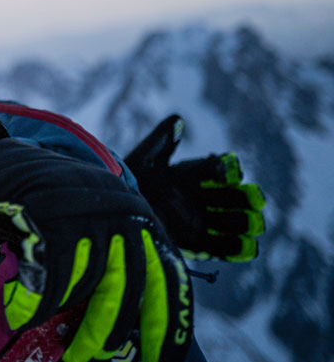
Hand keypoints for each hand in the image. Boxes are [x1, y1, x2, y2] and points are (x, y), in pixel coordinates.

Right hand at [0, 119, 192, 361]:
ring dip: (61, 314)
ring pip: (86, 282)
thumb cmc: (54, 206)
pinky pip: (50, 274)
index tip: (162, 358)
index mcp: (140, 218)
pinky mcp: (51, 214)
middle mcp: (121, 211)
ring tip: (40, 329)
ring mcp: (87, 211)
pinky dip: (33, 301)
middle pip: (126, 286)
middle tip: (91, 357)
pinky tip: (19, 314)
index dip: (167, 323)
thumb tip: (130, 328)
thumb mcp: (97, 225)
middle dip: (108, 330)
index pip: (167, 277)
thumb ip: (118, 263)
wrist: (8, 164)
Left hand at [125, 115, 265, 261]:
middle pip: (234, 197)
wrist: (114, 209)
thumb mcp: (144, 158)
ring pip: (234, 221)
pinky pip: (222, 247)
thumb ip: (162, 139)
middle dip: (245, 199)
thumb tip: (177, 120)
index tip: (223, 174)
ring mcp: (200, 220)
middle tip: (253, 199)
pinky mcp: (196, 243)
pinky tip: (247, 246)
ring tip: (253, 223)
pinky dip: (237, 247)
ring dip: (245, 221)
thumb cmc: (128, 179)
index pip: (220, 168)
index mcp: (193, 173)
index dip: (227, 170)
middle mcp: (201, 196)